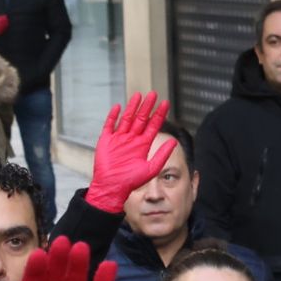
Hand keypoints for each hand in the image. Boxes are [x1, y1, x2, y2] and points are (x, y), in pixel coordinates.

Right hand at [85, 91, 173, 213]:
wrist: (112, 187)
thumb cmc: (131, 181)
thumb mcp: (151, 168)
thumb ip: (162, 155)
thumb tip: (174, 142)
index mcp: (143, 144)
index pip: (153, 125)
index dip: (159, 114)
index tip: (166, 103)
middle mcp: (132, 139)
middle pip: (141, 118)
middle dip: (147, 106)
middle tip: (153, 94)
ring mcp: (119, 139)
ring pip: (126, 118)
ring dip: (132, 107)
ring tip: (139, 95)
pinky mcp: (106, 141)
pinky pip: (109, 125)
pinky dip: (113, 116)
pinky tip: (118, 107)